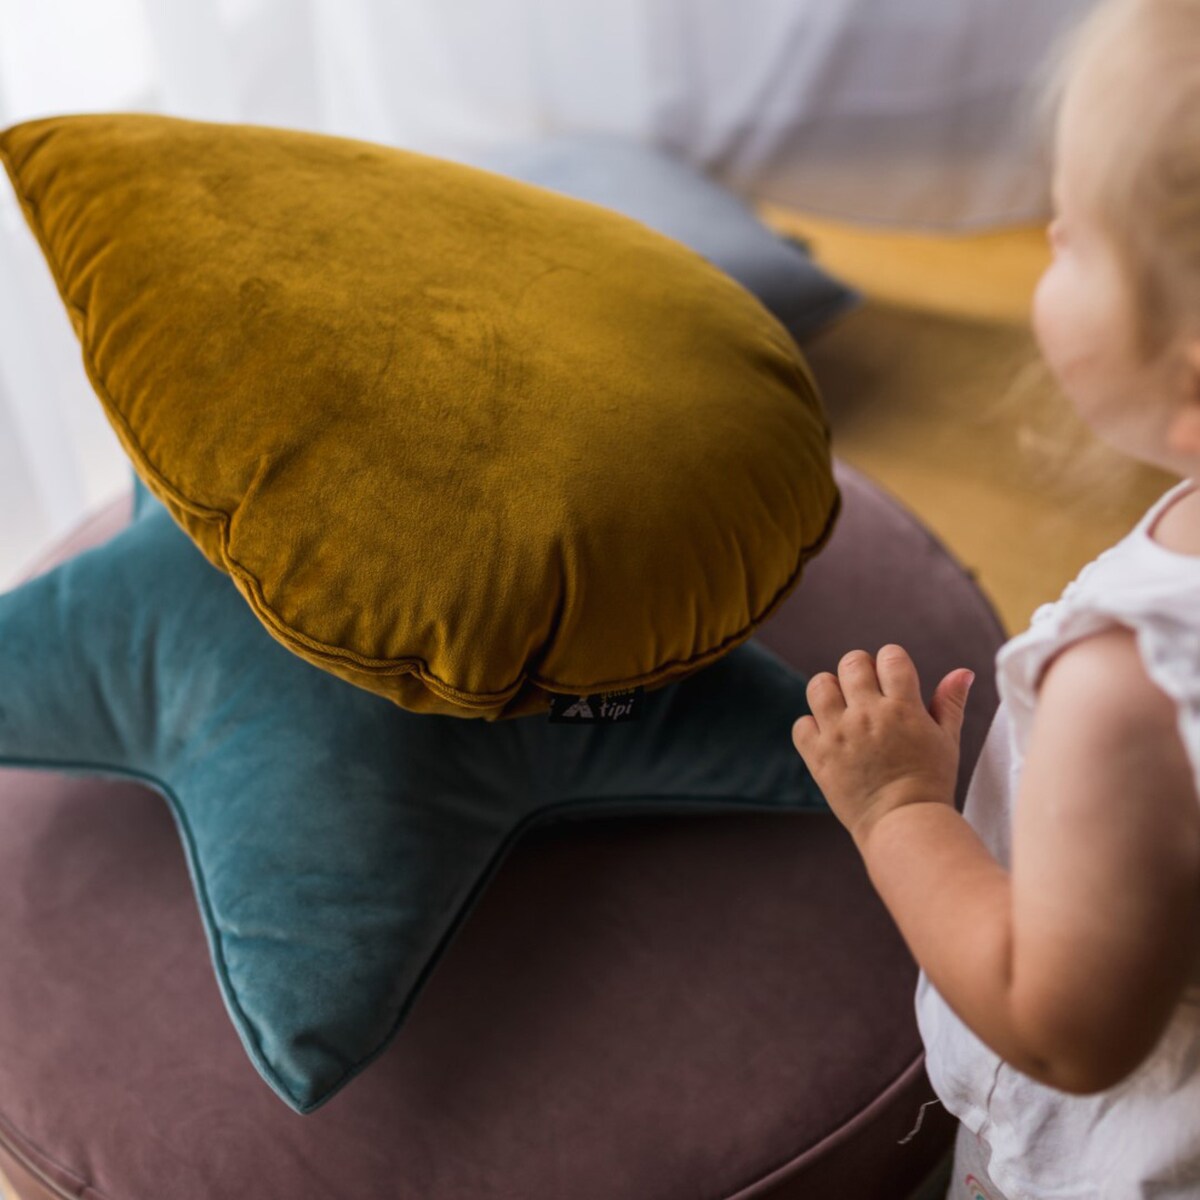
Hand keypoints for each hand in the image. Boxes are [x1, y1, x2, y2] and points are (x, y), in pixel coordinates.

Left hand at [791, 645, 974, 850]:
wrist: (904, 823)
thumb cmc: (931, 782)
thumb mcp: (947, 740)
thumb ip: (950, 703)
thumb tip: (963, 672)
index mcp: (903, 707)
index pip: (890, 656)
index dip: (891, 661)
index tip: (893, 677)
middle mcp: (868, 715)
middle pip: (851, 663)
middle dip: (860, 669)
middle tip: (866, 691)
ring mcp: (839, 734)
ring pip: (819, 686)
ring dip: (830, 690)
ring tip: (842, 708)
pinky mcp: (819, 756)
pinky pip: (801, 724)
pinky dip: (811, 727)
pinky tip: (828, 737)